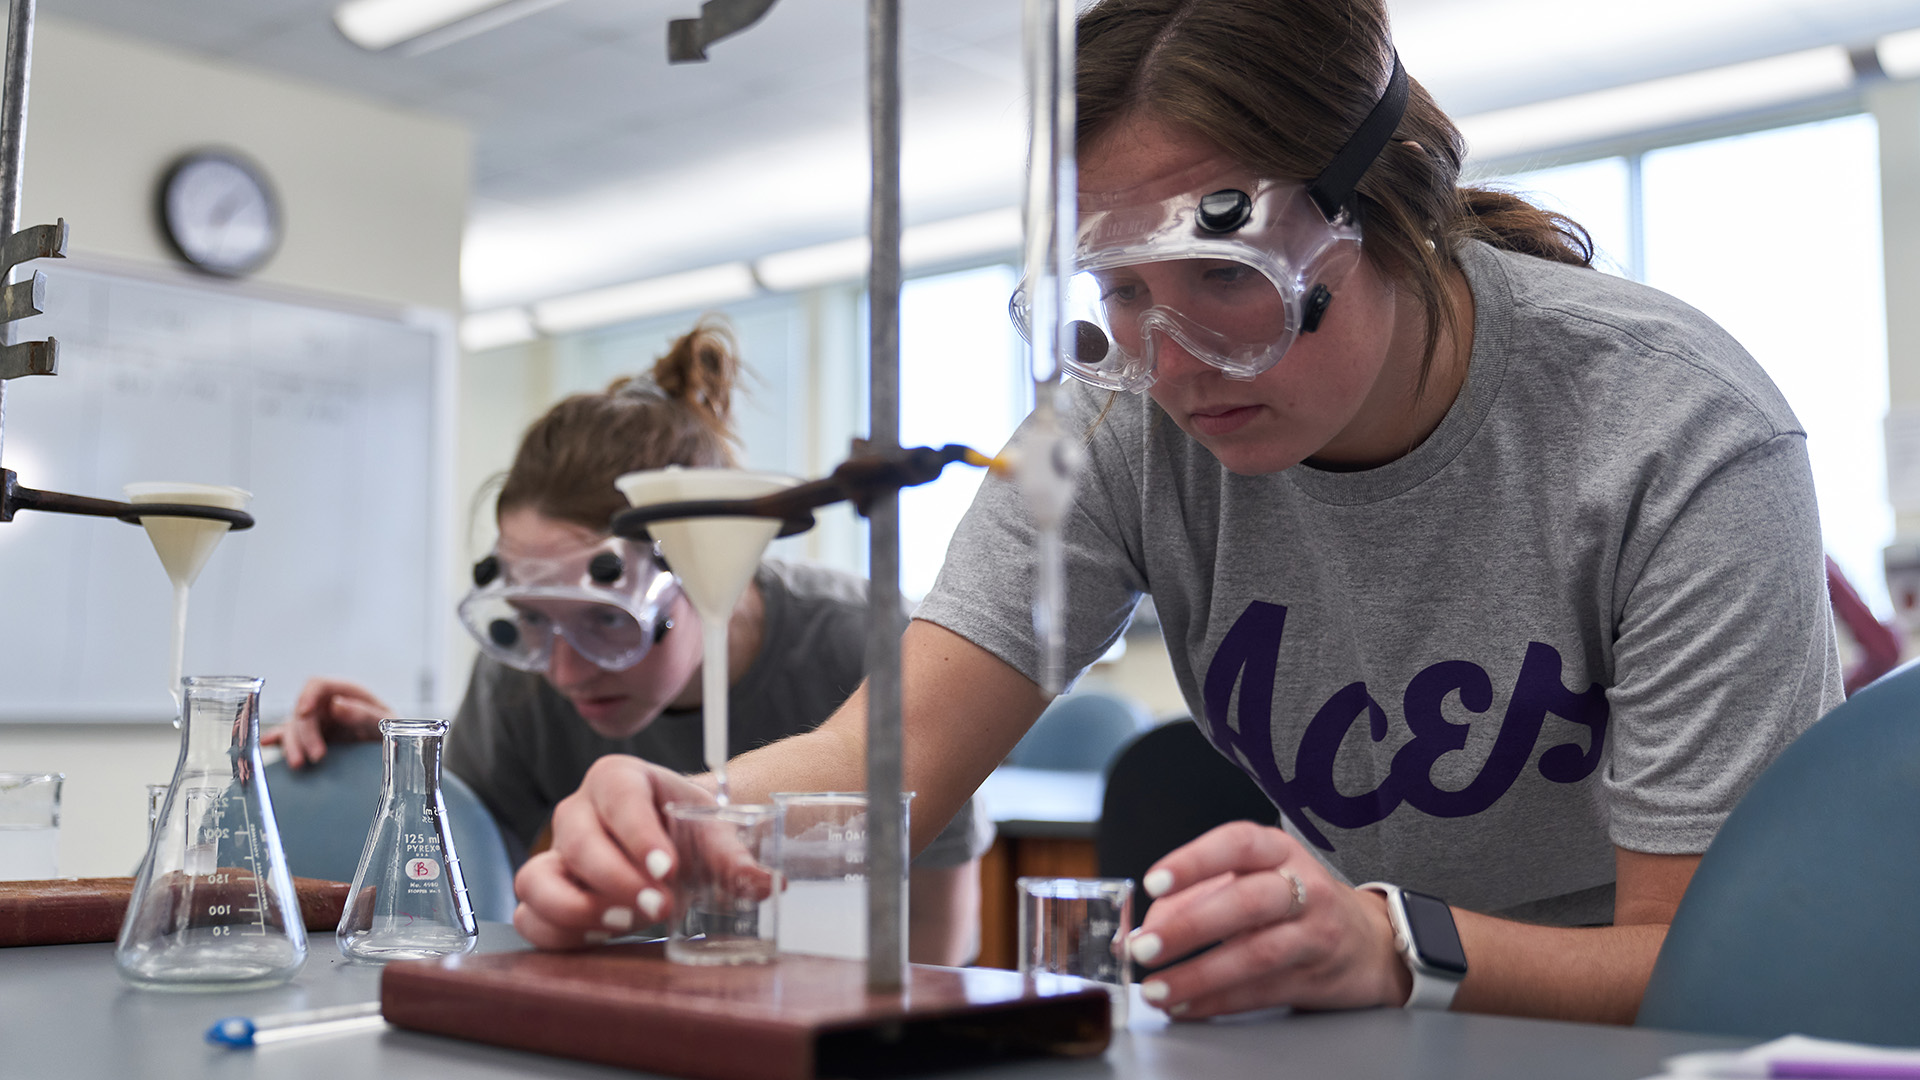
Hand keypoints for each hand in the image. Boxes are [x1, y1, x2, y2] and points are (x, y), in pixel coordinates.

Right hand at [263, 677, 390, 768]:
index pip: (317, 685)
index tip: (304, 712)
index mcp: (344, 691)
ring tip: (299, 765)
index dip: (307, 696)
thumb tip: (336, 705)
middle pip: (302, 711)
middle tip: (316, 756)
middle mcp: (326, 703)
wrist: (393, 747)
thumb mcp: (384, 720)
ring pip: (293, 726)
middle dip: (305, 734)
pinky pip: (289, 735)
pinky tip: (268, 743)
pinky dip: (278, 739)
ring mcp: (316, 720)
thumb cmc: (391, 728)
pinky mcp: (310, 736)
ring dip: (292, 744)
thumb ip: (362, 713)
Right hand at [512, 755, 716, 949]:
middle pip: (577, 841)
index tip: (668, 869)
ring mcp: (553, 853)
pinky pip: (528, 917)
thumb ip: (736, 860)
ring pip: (534, 880)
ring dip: (576, 909)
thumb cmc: (686, 832)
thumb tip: (766, 886)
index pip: (618, 796)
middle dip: (617, 880)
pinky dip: (558, 934)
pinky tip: (601, 938)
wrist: (671, 846)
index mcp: (617, 778)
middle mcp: (576, 811)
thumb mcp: (714, 836)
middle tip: (660, 907)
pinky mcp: (544, 893)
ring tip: (624, 924)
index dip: (639, 834)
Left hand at [1125, 821, 1409, 1018]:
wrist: (1370, 941)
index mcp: (1279, 851)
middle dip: (1190, 926)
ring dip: (1200, 975)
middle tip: (1145, 947)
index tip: (1154, 882)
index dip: (1195, 860)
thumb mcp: (1254, 879)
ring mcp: (1315, 934)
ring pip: (1256, 954)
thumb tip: (1147, 925)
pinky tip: (1185, 1006)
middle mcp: (1304, 887)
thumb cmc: (1296, 902)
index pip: (1238, 844)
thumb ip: (1199, 894)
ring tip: (1157, 989)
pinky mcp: (1317, 978)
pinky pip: (1262, 992)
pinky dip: (1218, 1002)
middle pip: (1247, 902)